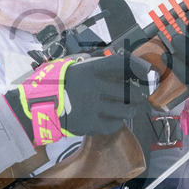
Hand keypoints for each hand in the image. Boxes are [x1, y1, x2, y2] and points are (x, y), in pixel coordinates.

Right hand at [5, 52, 152, 144]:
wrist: (39, 105)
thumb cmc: (64, 84)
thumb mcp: (79, 68)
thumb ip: (101, 68)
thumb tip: (130, 67)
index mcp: (89, 69)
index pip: (121, 63)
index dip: (139, 66)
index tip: (149, 71)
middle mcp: (93, 87)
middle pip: (130, 91)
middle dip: (140, 94)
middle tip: (141, 95)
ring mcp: (92, 107)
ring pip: (127, 110)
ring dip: (131, 109)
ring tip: (130, 108)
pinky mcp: (89, 124)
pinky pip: (114, 125)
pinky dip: (117, 122)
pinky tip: (113, 118)